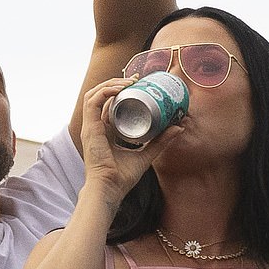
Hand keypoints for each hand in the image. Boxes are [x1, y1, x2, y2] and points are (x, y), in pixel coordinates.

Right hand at [81, 77, 183, 205]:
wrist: (109, 190)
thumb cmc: (122, 178)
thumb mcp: (146, 155)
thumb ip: (160, 142)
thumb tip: (178, 127)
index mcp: (104, 131)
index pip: (108, 104)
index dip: (119, 91)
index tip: (137, 84)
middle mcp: (95, 126)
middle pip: (100, 95)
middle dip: (116, 83)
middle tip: (135, 79)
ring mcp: (90, 126)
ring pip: (94, 94)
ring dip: (110, 84)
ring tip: (128, 82)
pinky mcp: (89, 128)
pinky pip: (92, 101)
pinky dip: (105, 92)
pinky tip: (120, 89)